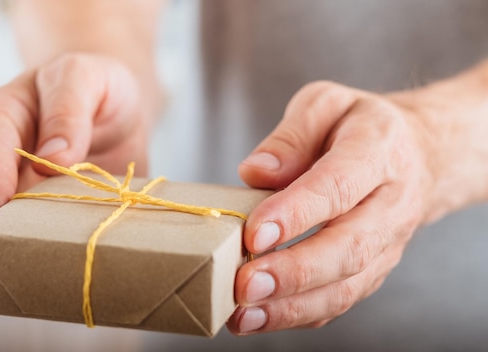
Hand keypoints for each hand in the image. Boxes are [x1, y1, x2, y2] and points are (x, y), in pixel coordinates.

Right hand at [0, 53, 151, 270]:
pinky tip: (49, 285)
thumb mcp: (86, 76)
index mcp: (0, 117)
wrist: (116, 109)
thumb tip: (52, 158)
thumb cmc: (95, 87)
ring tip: (17, 290)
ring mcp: (13, 197)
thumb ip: (69, 107)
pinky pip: (23, 250)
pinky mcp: (37, 220)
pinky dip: (30, 268)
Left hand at [227, 81, 439, 333]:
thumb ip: (290, 135)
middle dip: (294, 271)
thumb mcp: (325, 105)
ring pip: (347, 285)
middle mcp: (391, 204)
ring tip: (246, 312)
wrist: (417, 154)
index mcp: (378, 152)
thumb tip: (255, 172)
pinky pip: (341, 299)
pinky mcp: (373, 268)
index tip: (256, 233)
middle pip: (348, 247)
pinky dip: (300, 314)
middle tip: (246, 283)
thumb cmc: (357, 127)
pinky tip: (258, 318)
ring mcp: (387, 243)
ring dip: (294, 304)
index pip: (337, 186)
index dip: (296, 213)